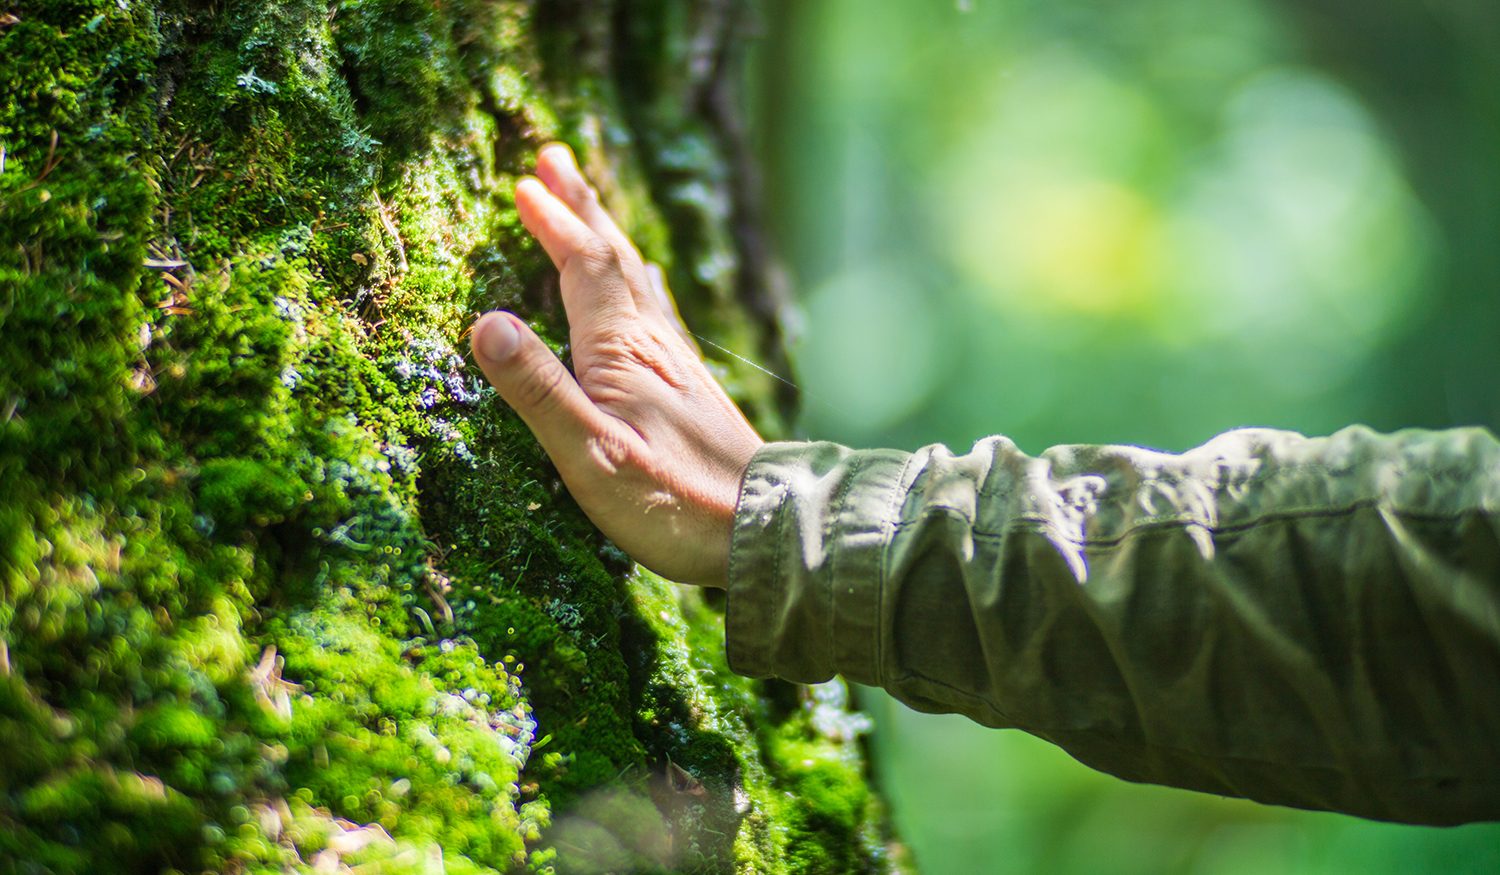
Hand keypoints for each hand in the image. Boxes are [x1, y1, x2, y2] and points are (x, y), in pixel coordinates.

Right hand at [470, 144, 763, 587]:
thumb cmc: (673, 502)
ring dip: (608, 238)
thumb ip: (540, 392)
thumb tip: (487, 324)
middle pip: (614, 258)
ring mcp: (678, 364)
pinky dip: (637, 282)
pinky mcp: (692, 388)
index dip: (555, 225)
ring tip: (591, 209)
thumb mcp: (592, 455)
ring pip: (636, 281)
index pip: (584, 268)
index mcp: (622, 352)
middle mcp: (654, 344)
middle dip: (583, 208)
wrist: (765, 527)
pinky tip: (645, 288)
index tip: (525, 185)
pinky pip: (657, 311)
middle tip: (554, 158)